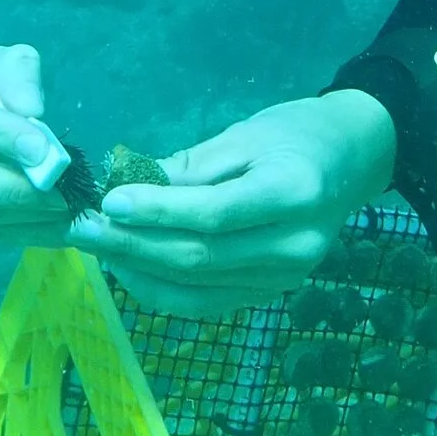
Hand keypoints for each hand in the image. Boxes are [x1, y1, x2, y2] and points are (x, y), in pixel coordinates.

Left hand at [69, 91, 395, 316]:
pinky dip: (161, 289)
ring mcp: (285, 278)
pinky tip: (128, 266)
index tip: (109, 201)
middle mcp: (294, 246)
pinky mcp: (270, 294)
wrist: (353, 160)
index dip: (158, 211)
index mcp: (294, 194)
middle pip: (200, 258)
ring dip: (138, 269)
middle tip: (84, 228)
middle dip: (134, 245)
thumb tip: (126, 186)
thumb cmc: (297, 133)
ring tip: (95, 245)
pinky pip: (205, 302)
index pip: (215, 214)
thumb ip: (189, 167)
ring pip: (196, 286)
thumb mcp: (246, 133)